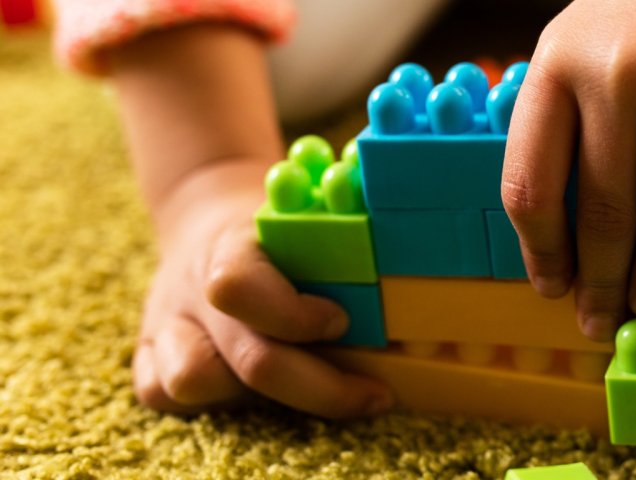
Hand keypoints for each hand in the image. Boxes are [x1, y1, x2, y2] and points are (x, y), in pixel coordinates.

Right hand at [131, 161, 392, 417]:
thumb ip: (342, 253)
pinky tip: (260, 394)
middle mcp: (191, 290)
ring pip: (188, 383)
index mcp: (230, 249)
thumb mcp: (307, 224)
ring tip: (309, 389)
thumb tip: (407, 291)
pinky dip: (216, 403)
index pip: (240, 287)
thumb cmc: (276, 233)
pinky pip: (162, 395)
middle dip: (321, 387)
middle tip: (375, 394)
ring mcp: (164, 326)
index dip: (293, 315)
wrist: (205, 223)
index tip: (343, 323)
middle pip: (247, 358)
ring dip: (259, 397)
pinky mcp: (148, 358)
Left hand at [502, 0, 635, 340]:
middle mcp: (614, 73)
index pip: (532, 185)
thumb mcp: (575, 47)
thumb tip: (558, 234)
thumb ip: (562, 123)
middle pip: (602, 208)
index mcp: (554, 67)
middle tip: (603, 320)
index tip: (553, 288)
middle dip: (602, 279)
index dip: (541, 252)